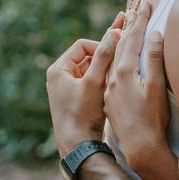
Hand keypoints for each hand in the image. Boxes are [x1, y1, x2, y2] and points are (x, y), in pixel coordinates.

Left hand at [46, 21, 121, 156]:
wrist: (78, 146)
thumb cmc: (83, 115)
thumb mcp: (95, 83)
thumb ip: (103, 57)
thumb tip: (113, 33)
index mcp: (58, 69)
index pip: (82, 45)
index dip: (101, 47)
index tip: (116, 56)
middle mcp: (59, 77)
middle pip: (86, 57)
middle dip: (104, 59)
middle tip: (120, 65)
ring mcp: (66, 89)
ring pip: (89, 70)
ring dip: (104, 71)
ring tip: (117, 79)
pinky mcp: (73, 99)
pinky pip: (89, 83)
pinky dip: (101, 82)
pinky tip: (112, 90)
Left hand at [105, 4, 170, 165]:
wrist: (140, 148)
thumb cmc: (151, 120)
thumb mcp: (154, 87)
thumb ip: (154, 59)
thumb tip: (154, 34)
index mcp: (122, 72)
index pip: (130, 39)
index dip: (139, 21)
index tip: (146, 5)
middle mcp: (112, 78)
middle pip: (118, 45)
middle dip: (128, 27)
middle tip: (136, 10)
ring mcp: (109, 89)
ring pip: (113, 59)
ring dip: (121, 42)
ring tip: (127, 27)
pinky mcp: (110, 99)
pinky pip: (111, 71)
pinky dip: (117, 58)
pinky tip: (120, 58)